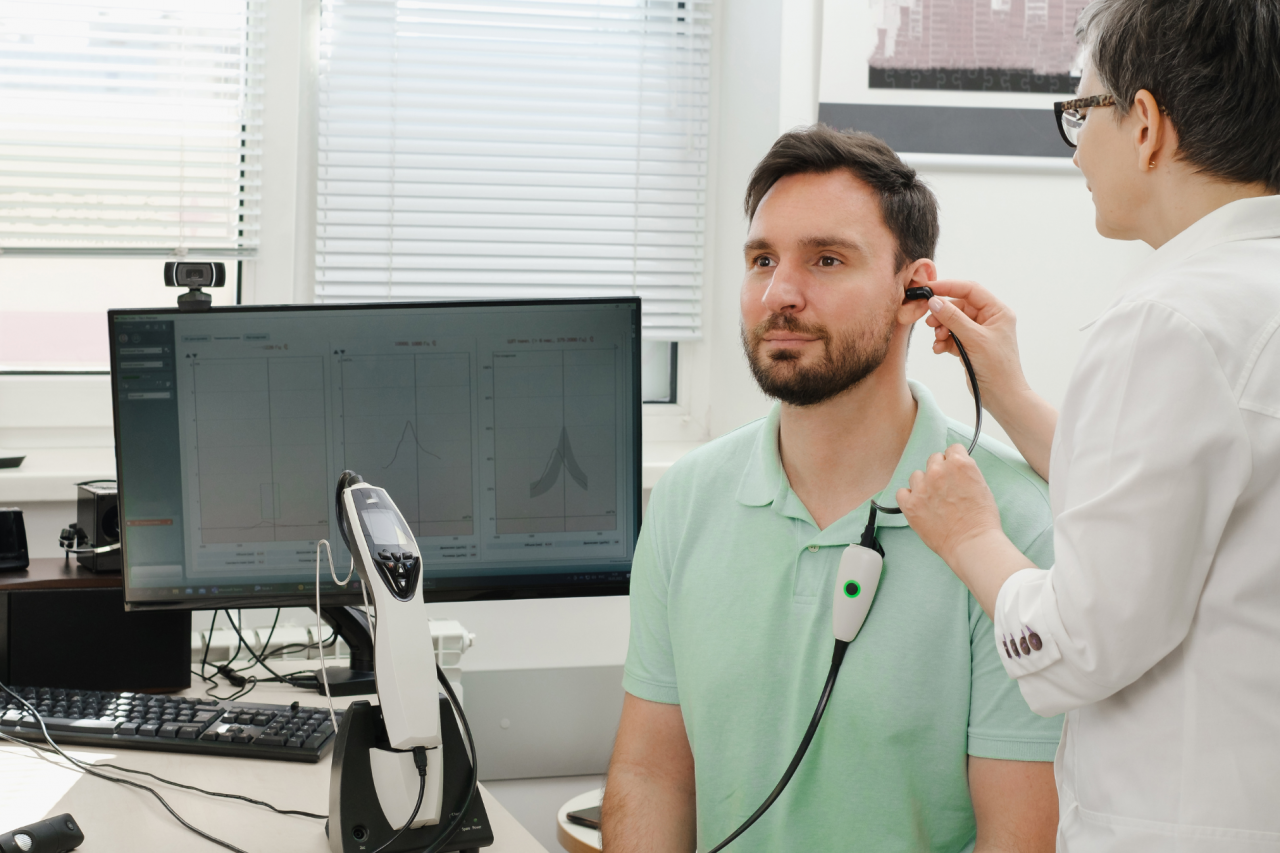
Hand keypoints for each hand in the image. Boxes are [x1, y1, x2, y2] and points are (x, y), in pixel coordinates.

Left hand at [897, 444, 1003, 570]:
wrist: (972, 543)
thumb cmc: (982, 519)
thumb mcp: (981, 486)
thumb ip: (965, 472)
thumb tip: (955, 469)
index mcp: (959, 464)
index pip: (952, 449)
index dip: (954, 461)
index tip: (954, 471)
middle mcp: (938, 471)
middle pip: (933, 459)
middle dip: (939, 471)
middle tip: (945, 488)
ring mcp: (922, 487)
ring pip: (917, 475)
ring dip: (923, 484)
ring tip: (933, 500)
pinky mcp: (910, 504)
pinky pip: (902, 492)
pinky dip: (908, 498)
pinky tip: (919, 506)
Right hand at [925, 280, 1029, 417]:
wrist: (1002, 397)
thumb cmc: (997, 368)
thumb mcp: (974, 339)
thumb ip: (953, 318)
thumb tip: (935, 302)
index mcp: (997, 311)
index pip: (970, 290)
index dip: (949, 287)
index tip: (929, 290)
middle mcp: (989, 319)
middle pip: (959, 306)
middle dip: (943, 314)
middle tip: (929, 322)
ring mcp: (979, 333)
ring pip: (953, 322)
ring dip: (942, 330)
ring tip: (938, 340)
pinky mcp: (970, 346)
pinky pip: (952, 336)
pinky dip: (944, 341)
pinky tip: (939, 350)